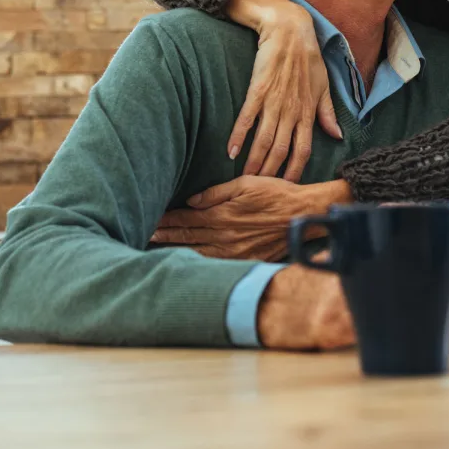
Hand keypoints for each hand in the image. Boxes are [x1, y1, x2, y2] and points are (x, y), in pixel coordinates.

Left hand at [149, 177, 352, 261]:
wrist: (303, 214)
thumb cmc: (277, 194)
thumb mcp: (246, 183)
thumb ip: (216, 192)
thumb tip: (192, 201)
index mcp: (222, 215)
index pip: (186, 219)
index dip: (166, 219)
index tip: (150, 219)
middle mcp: (224, 236)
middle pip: (186, 237)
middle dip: (164, 236)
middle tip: (145, 235)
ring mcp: (234, 252)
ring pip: (197, 253)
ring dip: (175, 251)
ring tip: (156, 250)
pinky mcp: (245, 260)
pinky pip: (215, 264)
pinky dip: (197, 263)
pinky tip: (187, 262)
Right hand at [225, 0, 342, 181]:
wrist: (289, 30)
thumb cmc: (308, 58)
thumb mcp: (324, 87)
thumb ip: (327, 114)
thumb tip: (336, 136)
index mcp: (308, 112)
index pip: (304, 149)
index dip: (296, 170)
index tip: (288, 188)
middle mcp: (292, 111)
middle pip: (282, 150)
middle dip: (271, 173)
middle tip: (261, 191)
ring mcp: (274, 101)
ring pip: (264, 140)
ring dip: (254, 162)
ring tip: (245, 179)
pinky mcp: (258, 90)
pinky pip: (247, 118)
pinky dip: (238, 136)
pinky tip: (230, 152)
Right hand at [258, 265, 448, 352]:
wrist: (267, 303)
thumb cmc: (311, 285)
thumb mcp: (343, 258)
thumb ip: (373, 252)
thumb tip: (416, 253)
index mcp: (371, 250)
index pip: (432, 266)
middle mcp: (366, 272)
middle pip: (434, 292)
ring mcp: (352, 299)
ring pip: (420, 316)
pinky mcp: (339, 327)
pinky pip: (393, 335)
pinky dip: (428, 346)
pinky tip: (448, 354)